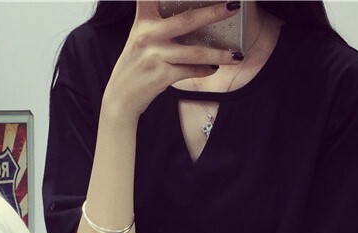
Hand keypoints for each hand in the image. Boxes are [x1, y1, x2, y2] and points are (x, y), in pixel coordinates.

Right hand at [103, 1, 242, 120]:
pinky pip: (190, 71)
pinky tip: (213, 68)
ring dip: (219, 54)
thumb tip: (193, 18)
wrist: (120, 98)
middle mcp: (148, 35)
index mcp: (143, 21)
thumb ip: (158, 24)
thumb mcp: (140, 38)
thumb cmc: (135, 65)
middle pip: (187, 20)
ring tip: (236, 55)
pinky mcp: (161, 75)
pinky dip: (204, 70)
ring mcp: (155, 55)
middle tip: (234, 5)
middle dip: (214, 12)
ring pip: (195, 52)